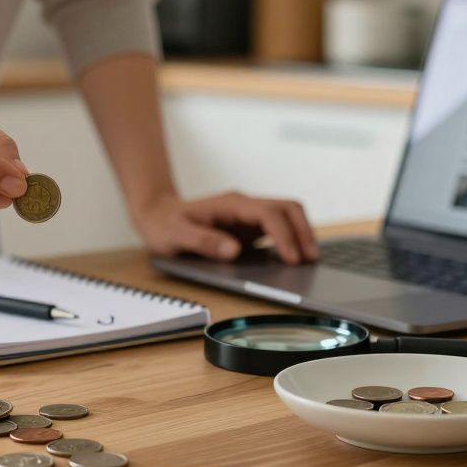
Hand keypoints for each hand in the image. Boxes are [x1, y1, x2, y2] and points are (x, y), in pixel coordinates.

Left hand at [132, 191, 317, 263]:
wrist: (157, 215)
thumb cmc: (165, 225)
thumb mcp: (176, 235)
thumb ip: (204, 242)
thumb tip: (234, 250)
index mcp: (230, 204)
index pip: (268, 214)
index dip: (284, 236)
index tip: (291, 258)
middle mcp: (244, 206)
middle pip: (287, 208)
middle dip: (302, 232)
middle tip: (310, 260)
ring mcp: (248, 216)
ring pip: (287, 216)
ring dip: (301, 235)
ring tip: (308, 262)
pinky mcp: (249, 228)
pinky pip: (279, 229)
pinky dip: (291, 241)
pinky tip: (294, 261)